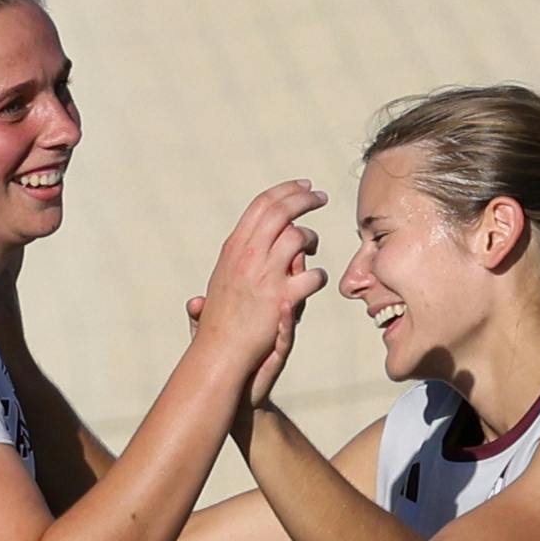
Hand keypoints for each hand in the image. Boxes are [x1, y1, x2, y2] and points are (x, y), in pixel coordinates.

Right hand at [195, 180, 328, 370]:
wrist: (219, 353)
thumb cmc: (219, 322)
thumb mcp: (221, 282)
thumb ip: (239, 260)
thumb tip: (253, 244)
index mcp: (234, 247)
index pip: (262, 205)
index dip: (286, 191)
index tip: (303, 187)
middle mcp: (247, 255)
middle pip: (282, 211)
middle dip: (305, 199)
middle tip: (320, 197)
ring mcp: (264, 275)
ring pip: (298, 237)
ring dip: (310, 239)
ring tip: (312, 247)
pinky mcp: (281, 297)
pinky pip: (312, 275)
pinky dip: (318, 277)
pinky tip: (315, 283)